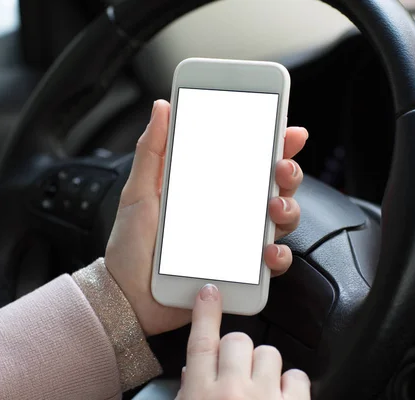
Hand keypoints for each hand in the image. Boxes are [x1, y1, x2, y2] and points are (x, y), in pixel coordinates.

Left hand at [105, 100, 307, 335]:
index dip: (272, 143)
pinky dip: (277, 256)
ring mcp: (238, 241)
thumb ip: (151, 151)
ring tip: (274, 206)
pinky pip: (270, 263)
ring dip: (288, 208)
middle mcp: (230, 212)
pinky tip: (267, 252)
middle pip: (273, 186)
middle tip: (281, 166)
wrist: (126, 294)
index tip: (287, 130)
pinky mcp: (240, 271)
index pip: (248, 159)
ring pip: (280, 220)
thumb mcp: (139, 191)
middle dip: (288, 171)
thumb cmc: (132, 243)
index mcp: (210, 188)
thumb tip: (162, 108)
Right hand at [176, 284, 310, 398]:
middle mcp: (232, 391)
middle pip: (237, 340)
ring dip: (264, 368)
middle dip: (238, 353)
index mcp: (201, 395)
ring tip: (260, 391)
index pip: (201, 342)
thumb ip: (188, 393)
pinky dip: (290, 386)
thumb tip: (190, 374)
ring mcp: (264, 397)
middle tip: (238, 375)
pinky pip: (297, 376)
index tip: (209, 293)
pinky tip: (281, 398)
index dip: (205, 314)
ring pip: (268, 352)